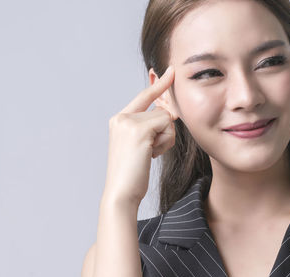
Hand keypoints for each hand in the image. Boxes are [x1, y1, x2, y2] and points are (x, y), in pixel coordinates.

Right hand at [102, 66, 176, 205]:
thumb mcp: (139, 147)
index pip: (143, 97)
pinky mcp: (139, 129)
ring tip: (148, 155)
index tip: (171, 71)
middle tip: (149, 152)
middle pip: (160, 111)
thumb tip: (169, 114)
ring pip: (165, 119)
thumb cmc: (131, 175)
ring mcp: (128, 122)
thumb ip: (149, 128)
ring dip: (165, 139)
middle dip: (164, 132)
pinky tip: (150, 155)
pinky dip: (165, 142)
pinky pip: (166, 126)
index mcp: (119, 120)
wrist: (121, 192)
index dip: (159, 85)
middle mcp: (121, 117)